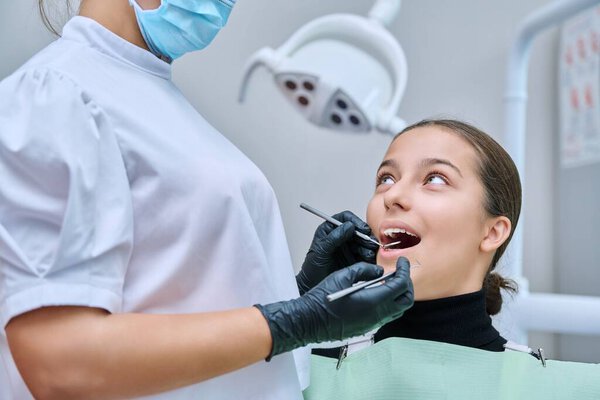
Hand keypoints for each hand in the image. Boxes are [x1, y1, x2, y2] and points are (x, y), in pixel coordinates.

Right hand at [256, 257, 413, 358]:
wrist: (308, 321)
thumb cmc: (322, 298)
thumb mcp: (343, 276)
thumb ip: (364, 270)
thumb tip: (378, 270)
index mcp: (374, 301)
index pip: (401, 285)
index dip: (405, 271)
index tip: (402, 261)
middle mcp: (377, 315)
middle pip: (406, 300)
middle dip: (407, 283)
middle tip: (399, 271)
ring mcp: (372, 324)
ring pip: (398, 310)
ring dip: (398, 294)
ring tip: (388, 280)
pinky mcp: (366, 328)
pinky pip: (386, 315)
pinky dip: (389, 302)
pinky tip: (376, 292)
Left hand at [296, 210, 379, 294]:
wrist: (313, 287)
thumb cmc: (312, 268)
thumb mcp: (321, 251)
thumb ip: (334, 238)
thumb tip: (348, 226)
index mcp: (330, 230)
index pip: (345, 218)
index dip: (356, 221)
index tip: (362, 229)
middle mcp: (341, 237)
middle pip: (358, 230)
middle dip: (365, 236)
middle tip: (369, 243)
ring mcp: (348, 248)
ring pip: (364, 242)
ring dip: (368, 247)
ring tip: (367, 255)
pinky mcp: (354, 259)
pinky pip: (365, 255)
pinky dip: (369, 257)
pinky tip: (368, 261)